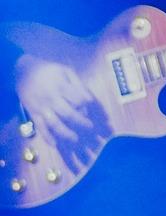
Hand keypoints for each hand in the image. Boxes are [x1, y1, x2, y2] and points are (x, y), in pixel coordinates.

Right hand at [14, 55, 104, 170]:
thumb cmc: (49, 71)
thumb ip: (78, 84)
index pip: (77, 99)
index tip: (91, 109)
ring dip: (65, 132)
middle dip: (80, 122)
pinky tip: (55, 144)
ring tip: (75, 139)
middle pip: (67, 113)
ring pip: (53, 123)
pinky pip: (40, 127)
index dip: (86, 105)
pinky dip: (47, 136)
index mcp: (61, 87)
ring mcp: (41, 108)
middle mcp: (51, 99)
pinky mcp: (33, 114)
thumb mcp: (66, 71)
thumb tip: (89, 99)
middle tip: (90, 127)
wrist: (23, 72)